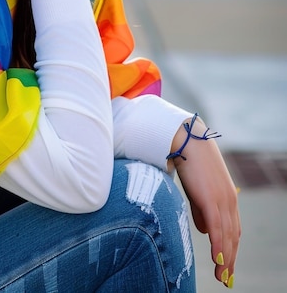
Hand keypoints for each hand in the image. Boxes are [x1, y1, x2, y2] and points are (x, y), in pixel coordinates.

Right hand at [172, 118, 240, 287]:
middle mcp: (229, 200)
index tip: (225, 264)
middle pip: (233, 236)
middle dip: (229, 259)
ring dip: (225, 258)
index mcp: (227, 196)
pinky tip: (218, 259)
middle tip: (225, 278)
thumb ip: (201, 210)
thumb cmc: (188, 160)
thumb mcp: (196, 188)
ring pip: (227, 236)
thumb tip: (205, 231)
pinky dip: (219, 246)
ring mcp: (222, 200)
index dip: (230, 248)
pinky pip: (218, 228)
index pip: (232, 229)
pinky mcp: (212, 199)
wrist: (185, 138)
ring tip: (222, 276)